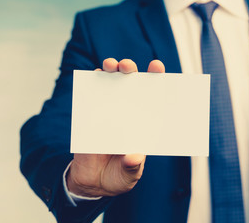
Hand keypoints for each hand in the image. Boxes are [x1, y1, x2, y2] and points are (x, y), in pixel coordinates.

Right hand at [66, 58, 164, 196]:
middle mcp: (129, 113)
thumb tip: (134, 156)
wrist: (92, 183)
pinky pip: (92, 95)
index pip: (153, 98)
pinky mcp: (92, 115)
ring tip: (110, 66)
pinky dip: (93, 83)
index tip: (157, 67)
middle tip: (128, 67)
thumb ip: (131, 167)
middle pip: (133, 85)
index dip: (157, 81)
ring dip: (111, 70)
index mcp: (144, 124)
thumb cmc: (119, 176)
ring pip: (112, 84)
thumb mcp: (128, 175)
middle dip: (131, 70)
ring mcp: (110, 112)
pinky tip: (95, 76)